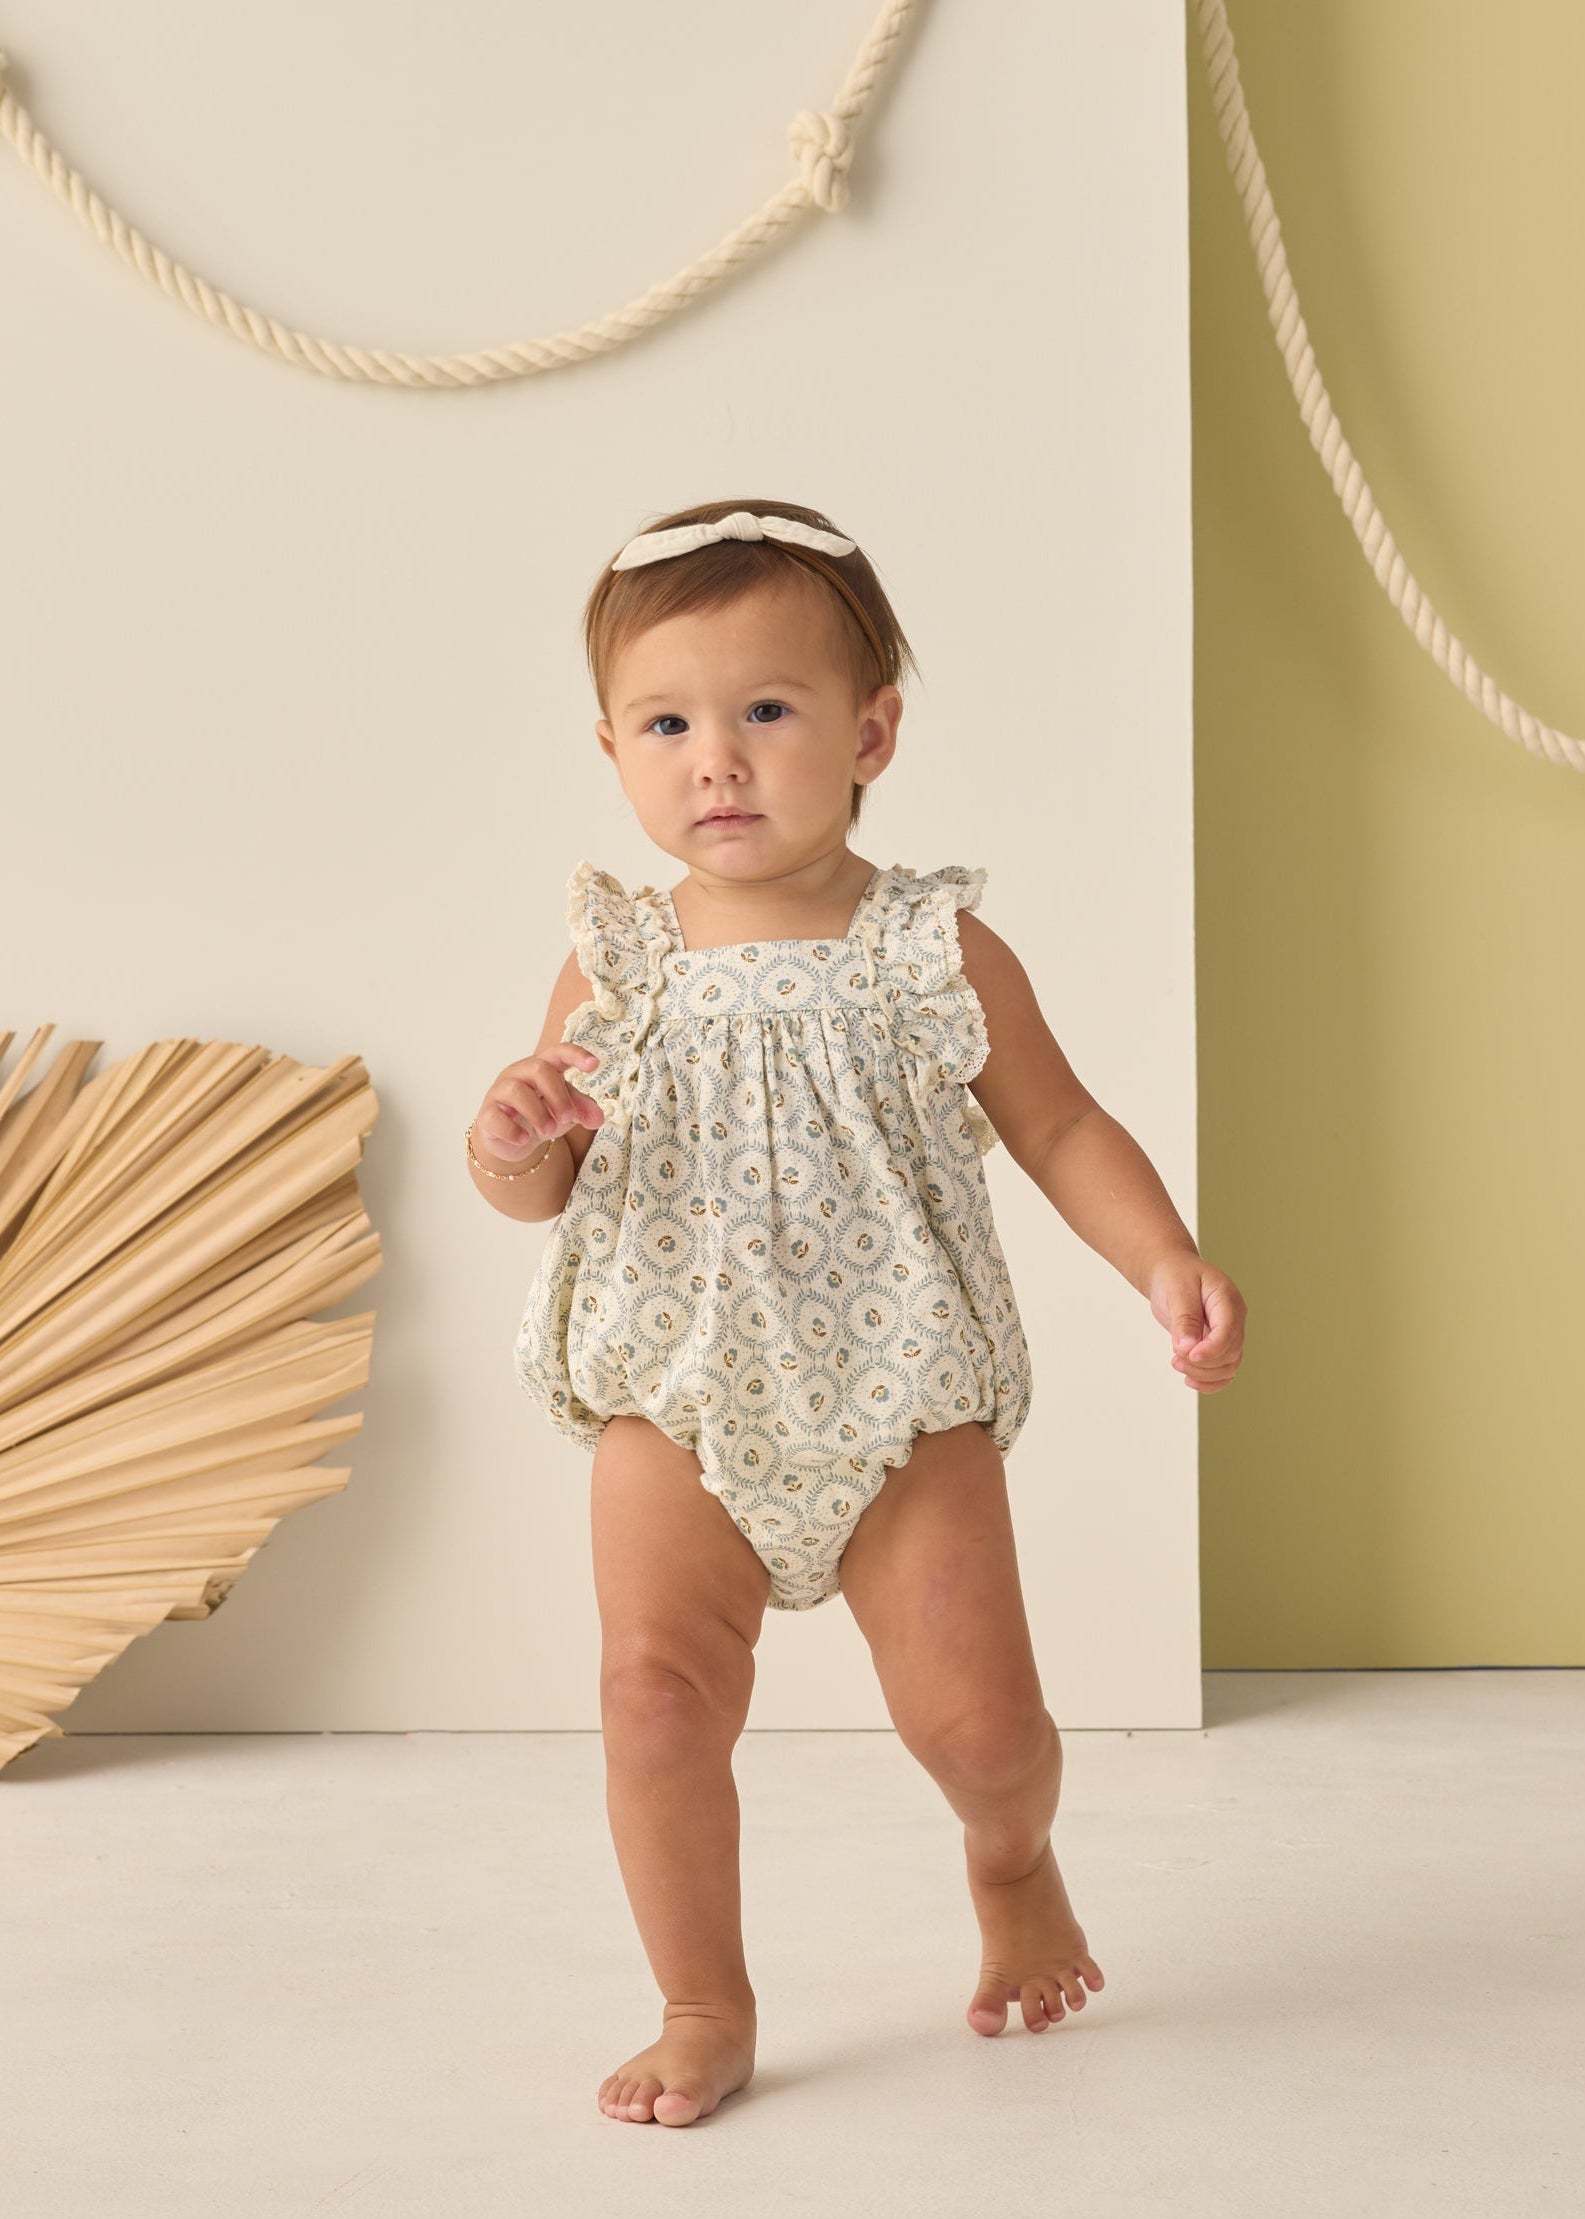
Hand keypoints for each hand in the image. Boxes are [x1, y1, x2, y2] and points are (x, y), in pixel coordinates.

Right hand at [472, 1045, 604, 1164]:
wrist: (514, 1139)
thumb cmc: (542, 1114)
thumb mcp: (566, 1111)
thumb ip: (582, 1109)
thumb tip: (599, 1118)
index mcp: (542, 1068)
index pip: (558, 1052)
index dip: (576, 1055)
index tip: (594, 1065)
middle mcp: (520, 1073)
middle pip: (539, 1069)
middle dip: (558, 1095)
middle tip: (568, 1117)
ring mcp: (500, 1092)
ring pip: (517, 1091)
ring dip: (538, 1113)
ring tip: (550, 1132)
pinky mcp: (487, 1114)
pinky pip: (496, 1117)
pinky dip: (513, 1130)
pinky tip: (524, 1139)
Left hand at [1148, 1254, 1246, 1393]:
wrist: (1172, 1273)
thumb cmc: (1175, 1276)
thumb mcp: (1177, 1290)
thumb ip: (1183, 1319)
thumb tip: (1187, 1347)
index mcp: (1228, 1300)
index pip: (1228, 1331)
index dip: (1211, 1349)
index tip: (1188, 1355)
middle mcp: (1234, 1319)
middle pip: (1230, 1354)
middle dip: (1202, 1363)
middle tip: (1175, 1357)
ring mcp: (1228, 1334)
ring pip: (1229, 1366)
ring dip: (1203, 1374)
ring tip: (1176, 1363)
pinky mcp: (1218, 1346)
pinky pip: (1223, 1371)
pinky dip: (1209, 1382)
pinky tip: (1190, 1380)